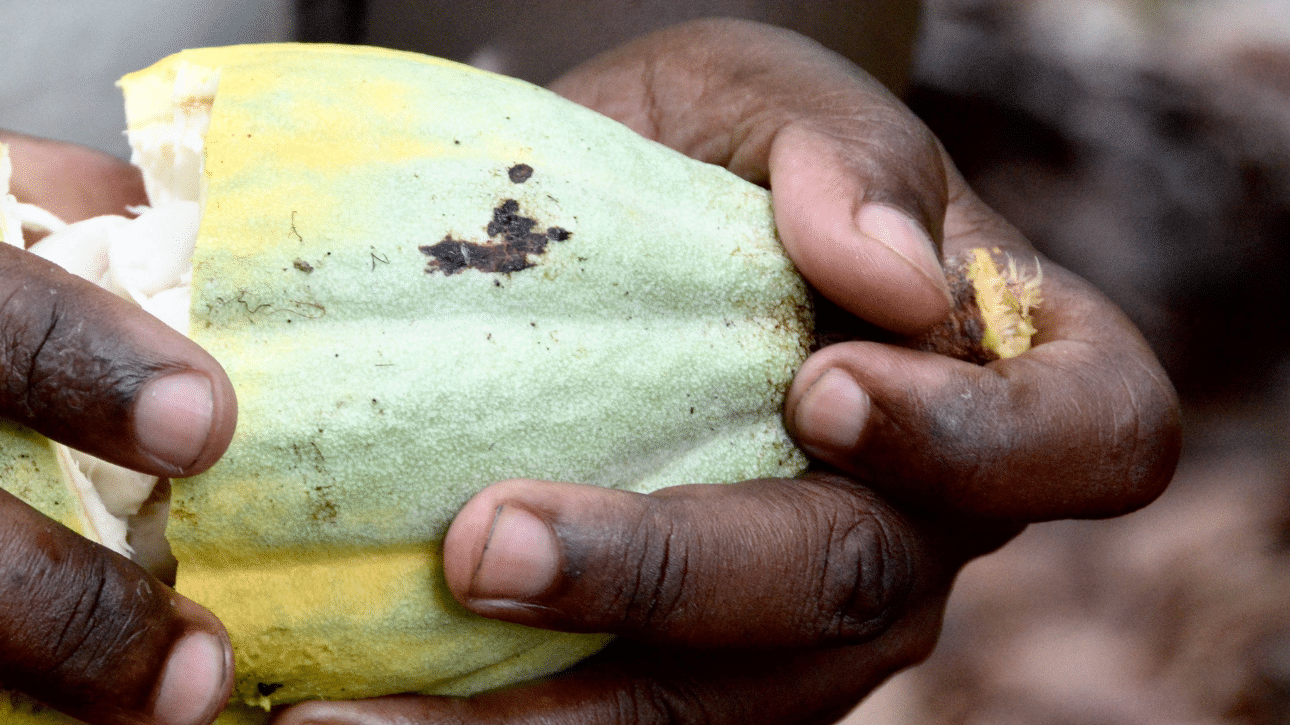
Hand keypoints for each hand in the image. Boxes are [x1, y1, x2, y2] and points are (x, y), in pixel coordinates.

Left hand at [276, 18, 1179, 723]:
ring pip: (708, 706)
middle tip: (484, 543)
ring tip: (355, 712)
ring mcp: (803, 626)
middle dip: (662, 574)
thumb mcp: (763, 97)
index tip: (823, 388)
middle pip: (848, 591)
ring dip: (533, 715)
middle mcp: (925, 529)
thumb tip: (875, 263)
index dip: (983, 441)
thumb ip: (838, 153)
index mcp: (1011, 377)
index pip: (1087, 438)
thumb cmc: (719, 153)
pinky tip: (346, 712)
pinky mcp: (686, 676)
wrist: (618, 228)